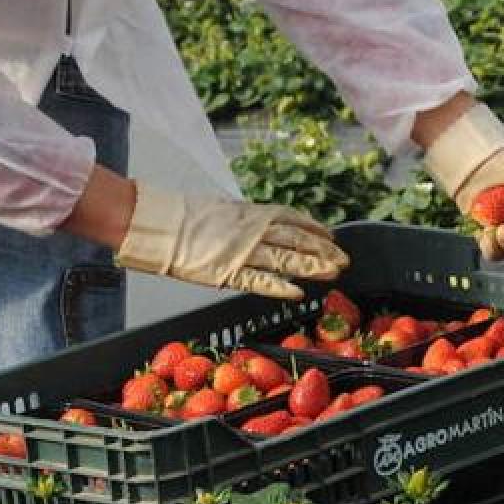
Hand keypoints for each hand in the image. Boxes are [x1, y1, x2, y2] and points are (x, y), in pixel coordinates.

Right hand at [114, 184, 348, 299]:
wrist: (160, 225)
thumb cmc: (185, 218)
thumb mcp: (222, 210)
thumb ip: (244, 220)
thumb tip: (258, 224)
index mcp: (251, 213)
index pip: (292, 219)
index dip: (313, 228)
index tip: (330, 236)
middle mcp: (252, 230)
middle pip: (296, 240)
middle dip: (322, 250)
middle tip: (343, 259)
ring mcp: (243, 251)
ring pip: (285, 259)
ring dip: (311, 266)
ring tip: (333, 273)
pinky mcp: (229, 272)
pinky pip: (259, 281)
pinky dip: (280, 286)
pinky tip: (298, 292)